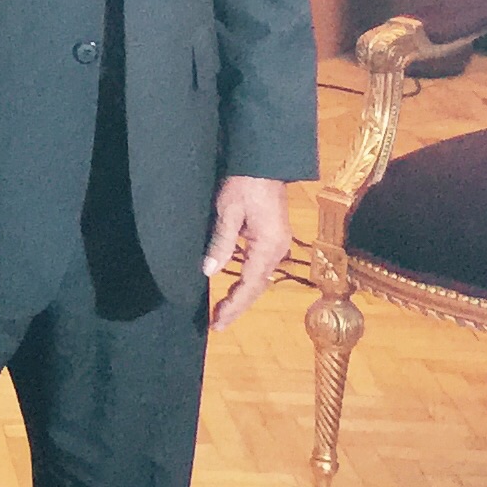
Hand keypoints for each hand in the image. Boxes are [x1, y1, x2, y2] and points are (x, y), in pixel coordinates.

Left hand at [203, 175, 292, 330]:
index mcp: (268, 246)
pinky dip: (246, 281)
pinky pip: (259, 268)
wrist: (265, 162)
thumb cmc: (245, 183)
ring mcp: (277, 245)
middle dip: (237, 307)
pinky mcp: (273, 239)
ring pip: (259, 280)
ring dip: (242, 296)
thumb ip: (221, 242)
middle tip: (217, 324)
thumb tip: (209, 272)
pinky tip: (233, 287)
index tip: (217, 322)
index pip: (250, 285)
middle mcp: (277, 250)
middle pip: (257, 288)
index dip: (233, 306)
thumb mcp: (228, 211)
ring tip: (221, 312)